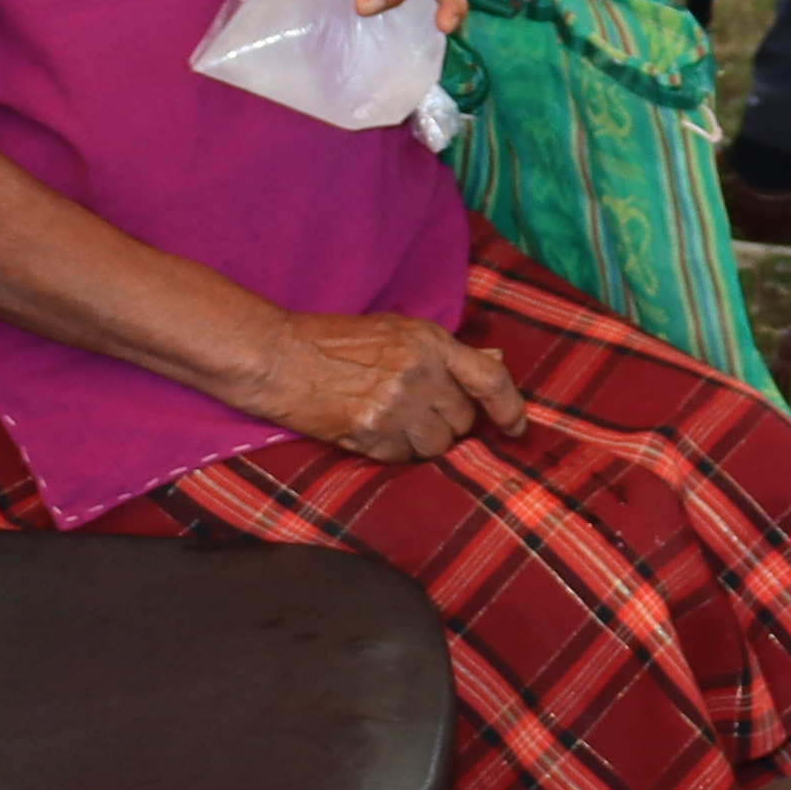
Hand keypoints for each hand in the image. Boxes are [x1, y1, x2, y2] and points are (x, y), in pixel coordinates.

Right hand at [248, 310, 525, 460]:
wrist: (275, 357)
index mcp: (428, 342)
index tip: (515, 428)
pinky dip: (392, 452)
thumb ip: (444, 350)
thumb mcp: (392, 330)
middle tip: (413, 411)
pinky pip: (404, 459)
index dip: (510, 408)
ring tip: (389, 423)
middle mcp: (419, 374)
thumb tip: (494, 359)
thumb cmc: (329, 340)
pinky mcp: (373, 434)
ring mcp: (396, 406)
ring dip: (420, 442)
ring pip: (437, 446)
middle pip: (462, 420)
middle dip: (445, 422)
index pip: (490, 378)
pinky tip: (369, 432)